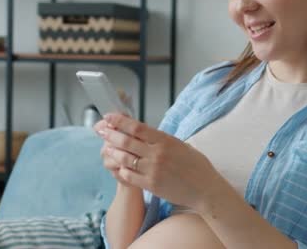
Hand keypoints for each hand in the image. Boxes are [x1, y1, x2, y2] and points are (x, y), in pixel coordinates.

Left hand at [98, 113, 224, 210]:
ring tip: (106, 147)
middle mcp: (157, 153)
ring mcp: (153, 170)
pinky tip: (117, 166)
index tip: (109, 117)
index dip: (119, 121)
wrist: (205, 189)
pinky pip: (129, 175)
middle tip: (100, 130)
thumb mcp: (181, 145)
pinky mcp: (151, 185)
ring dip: (112, 151)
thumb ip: (161, 139)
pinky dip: (120, 169)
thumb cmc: (196, 166)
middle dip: (110, 134)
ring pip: (124, 158)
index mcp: (166, 140)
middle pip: (126, 141)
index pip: (136, 127)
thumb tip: (142, 132)